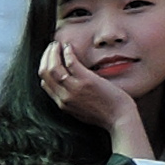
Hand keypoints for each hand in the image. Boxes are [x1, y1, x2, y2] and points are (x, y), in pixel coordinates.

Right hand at [37, 38, 149, 152]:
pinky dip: (67, 52)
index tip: (50, 58)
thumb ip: (72, 100)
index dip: (45, 68)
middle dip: (46, 57)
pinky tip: (69, 47)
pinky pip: (71, 63)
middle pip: (45, 73)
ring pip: (54, 67)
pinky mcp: (87, 81)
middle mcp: (65, 97)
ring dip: (53, 52)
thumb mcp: (81, 111)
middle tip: (52, 47)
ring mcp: (75, 89)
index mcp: (63, 104)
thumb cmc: (106, 114)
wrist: (120, 119)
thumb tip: (68, 87)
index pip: (44, 83)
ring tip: (57, 45)